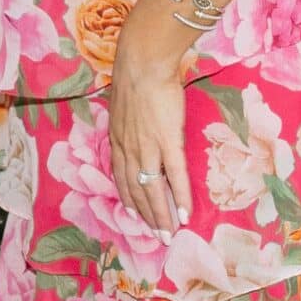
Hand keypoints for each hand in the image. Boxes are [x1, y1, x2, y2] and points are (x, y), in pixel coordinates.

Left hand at [107, 29, 192, 235]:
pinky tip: (184, 215)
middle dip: (146, 215)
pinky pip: (174, 177)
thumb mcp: (122, 105)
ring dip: (160, 215)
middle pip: (136, 190)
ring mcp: (147, 148)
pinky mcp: (168, 142)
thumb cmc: (134, 77)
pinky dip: (178, 198)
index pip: (121, 177)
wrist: (143, 64)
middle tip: (156, 236)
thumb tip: (135, 125)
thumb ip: (127, 121)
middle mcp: (128, 149)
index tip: (135, 215)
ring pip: (152, 190)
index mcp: (117, 140)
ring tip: (169, 235)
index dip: (129, 199)